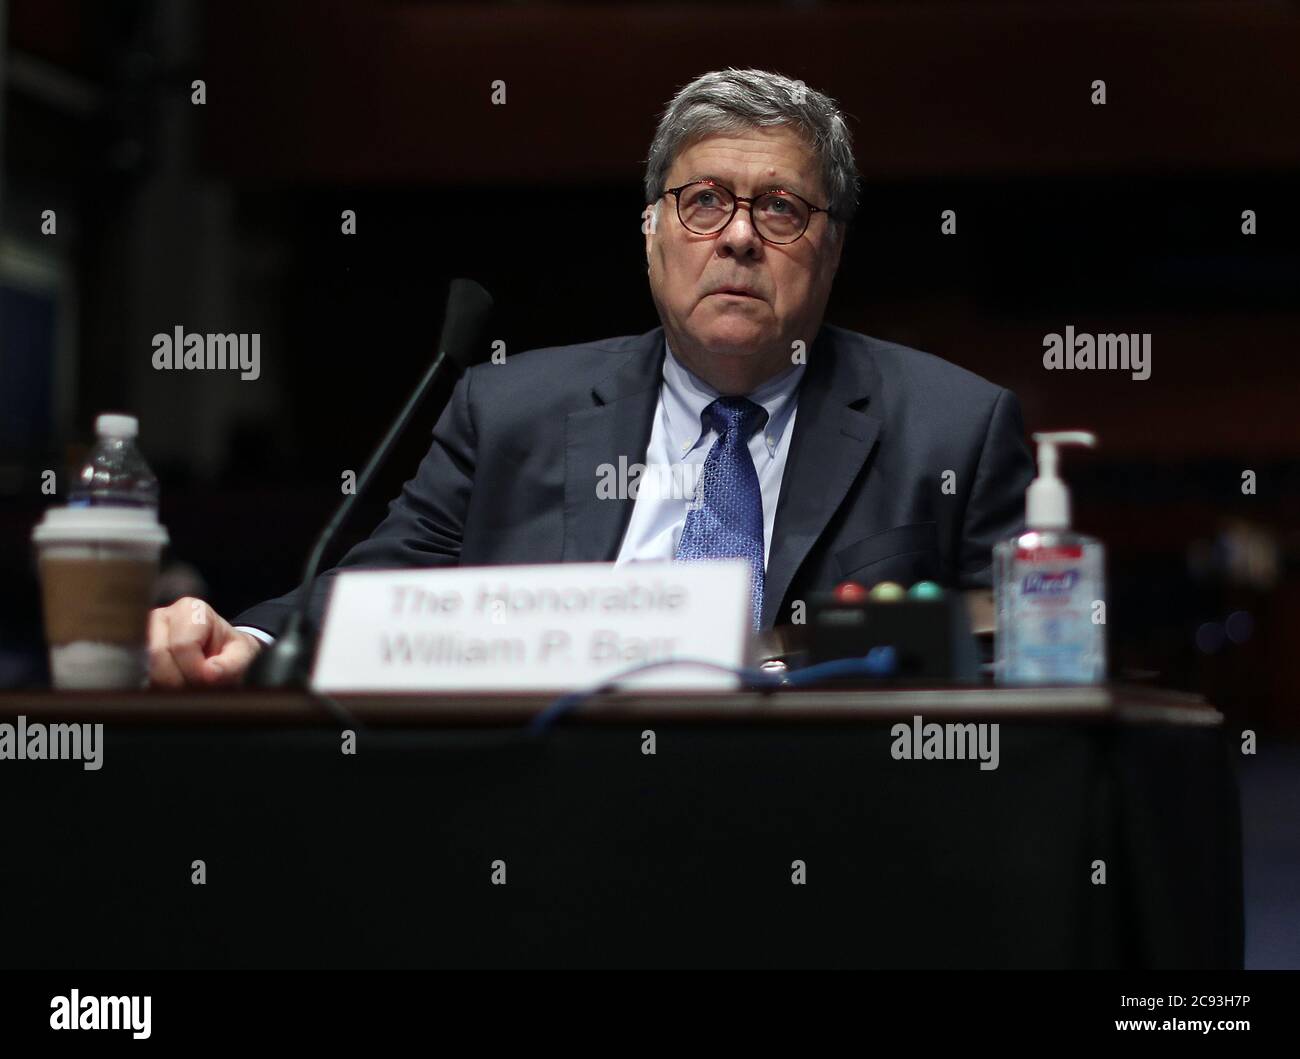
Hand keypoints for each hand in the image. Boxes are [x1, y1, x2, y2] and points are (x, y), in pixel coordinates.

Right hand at [147, 597, 263, 687]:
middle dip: (179, 682)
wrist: (218, 649)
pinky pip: (137, 676)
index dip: (195, 670)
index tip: (209, 681)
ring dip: (166, 687)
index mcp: (190, 610)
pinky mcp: (132, 652)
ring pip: (144, 668)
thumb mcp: (242, 654)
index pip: (183, 645)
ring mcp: (142, 633)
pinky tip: (171, 691)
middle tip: (197, 691)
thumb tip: (209, 675)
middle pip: (158, 657)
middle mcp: (161, 616)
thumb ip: (232, 665)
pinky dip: (155, 688)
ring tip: (187, 690)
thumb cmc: (229, 649)